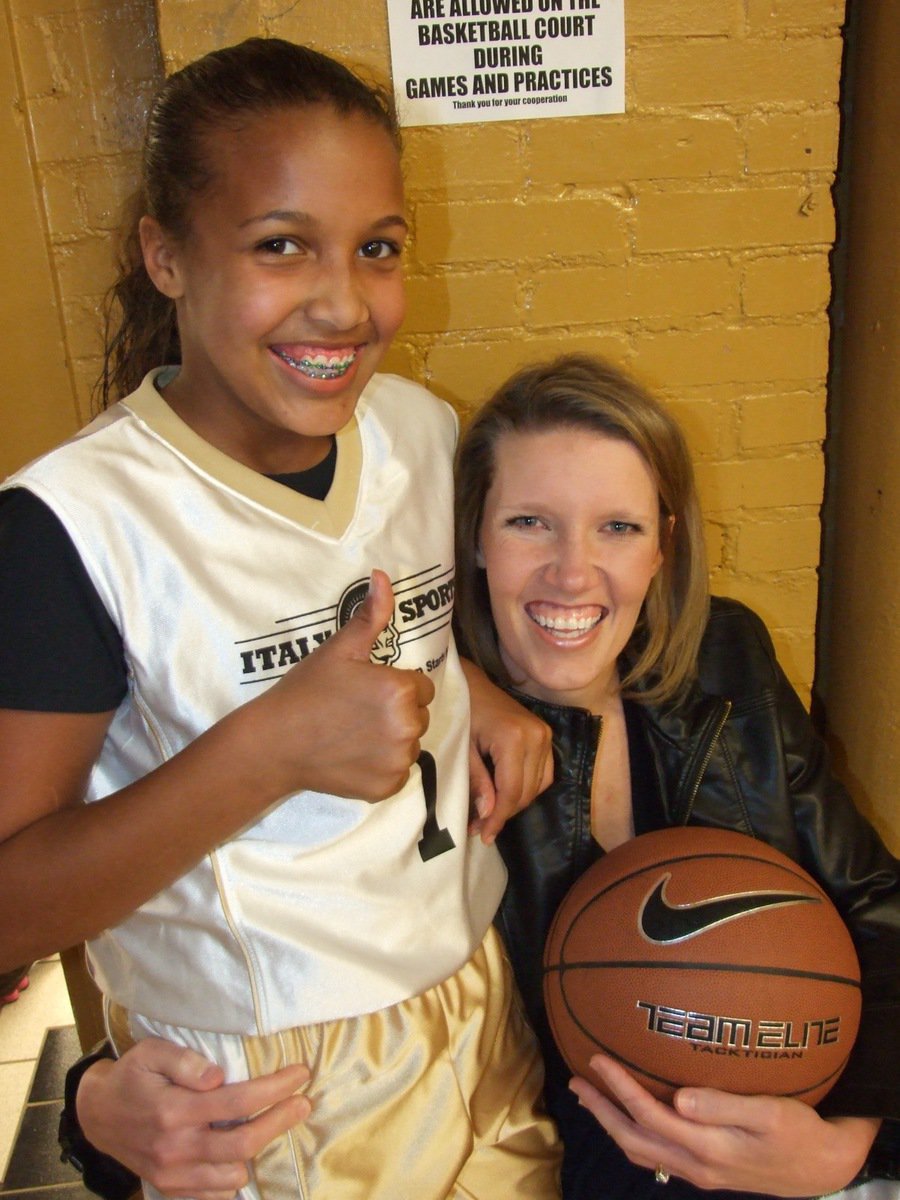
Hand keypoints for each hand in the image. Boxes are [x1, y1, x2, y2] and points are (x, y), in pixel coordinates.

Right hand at [77, 1038, 310, 1199]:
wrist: (96, 1116)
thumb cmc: (132, 1077)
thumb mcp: (151, 1053)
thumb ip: (185, 1061)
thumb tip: (218, 1076)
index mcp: (173, 1110)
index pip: (236, 1103)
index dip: (274, 1089)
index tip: (300, 1074)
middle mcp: (174, 1148)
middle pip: (243, 1145)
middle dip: (281, 1122)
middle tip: (304, 1102)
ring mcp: (171, 1175)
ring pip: (232, 1176)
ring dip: (258, 1151)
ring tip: (272, 1124)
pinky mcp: (169, 1189)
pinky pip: (213, 1196)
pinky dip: (233, 1180)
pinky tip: (241, 1155)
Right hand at [247, 569, 434, 801]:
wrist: (275, 743)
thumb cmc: (306, 691)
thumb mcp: (340, 649)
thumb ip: (371, 616)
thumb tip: (382, 576)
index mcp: (401, 689)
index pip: (421, 686)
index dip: (395, 686)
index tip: (366, 690)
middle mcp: (408, 726)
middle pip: (419, 715)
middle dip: (396, 712)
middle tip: (357, 712)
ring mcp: (398, 760)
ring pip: (410, 744)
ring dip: (392, 739)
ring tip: (353, 733)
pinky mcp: (388, 787)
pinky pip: (398, 771)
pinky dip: (382, 766)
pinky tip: (353, 755)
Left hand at [461, 660, 552, 842]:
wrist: (474, 683)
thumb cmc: (463, 712)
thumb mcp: (464, 748)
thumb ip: (477, 781)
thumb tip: (487, 814)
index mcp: (513, 738)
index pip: (511, 791)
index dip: (498, 818)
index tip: (483, 835)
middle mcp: (536, 737)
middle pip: (526, 792)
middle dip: (504, 814)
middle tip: (480, 828)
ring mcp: (545, 735)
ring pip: (538, 787)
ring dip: (516, 804)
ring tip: (491, 815)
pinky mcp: (546, 735)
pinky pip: (545, 774)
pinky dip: (530, 788)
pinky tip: (509, 795)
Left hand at [571, 1053, 880, 1196]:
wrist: (826, 1167)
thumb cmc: (802, 1132)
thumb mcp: (772, 1113)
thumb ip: (725, 1105)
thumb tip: (679, 1097)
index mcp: (708, 1148)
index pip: (649, 1116)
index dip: (619, 1088)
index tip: (596, 1060)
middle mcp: (697, 1165)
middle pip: (634, 1140)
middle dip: (602, 1111)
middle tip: (576, 1081)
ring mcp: (701, 1172)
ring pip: (642, 1151)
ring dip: (613, 1123)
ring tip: (592, 1097)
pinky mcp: (708, 1170)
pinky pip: (659, 1153)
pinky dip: (635, 1132)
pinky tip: (633, 1116)